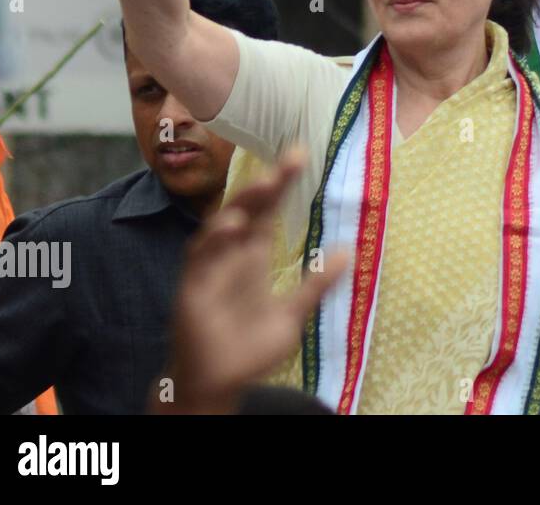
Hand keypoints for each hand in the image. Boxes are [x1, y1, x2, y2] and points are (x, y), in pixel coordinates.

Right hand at [154, 150, 347, 414]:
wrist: (217, 384)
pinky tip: (232, 226)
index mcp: (252, 257)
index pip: (268, 212)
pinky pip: (199, 259)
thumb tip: (348, 253)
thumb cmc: (249, 349)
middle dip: (266, 184)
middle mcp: (229, 257)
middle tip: (290, 160)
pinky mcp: (191, 290)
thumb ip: (315, 287)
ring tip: (266, 184)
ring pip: (221, 227)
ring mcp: (208, 270)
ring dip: (242, 205)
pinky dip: (213, 241)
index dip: (281, 185)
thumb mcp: (291, 315)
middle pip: (247, 211)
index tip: (300, 156)